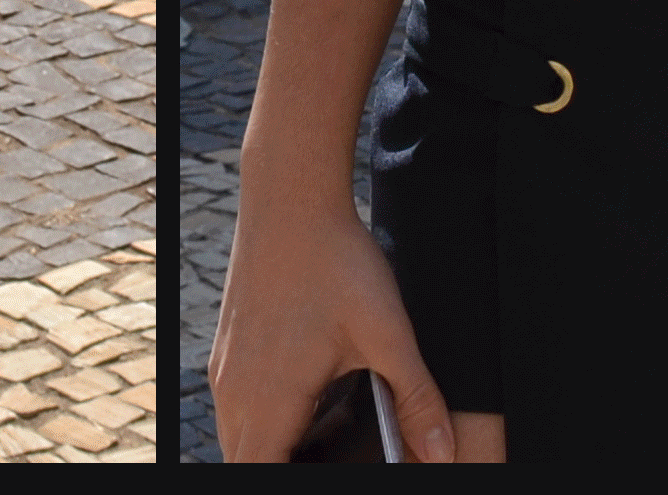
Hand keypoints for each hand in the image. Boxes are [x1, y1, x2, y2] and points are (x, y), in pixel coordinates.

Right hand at [209, 178, 456, 461]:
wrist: (291, 200)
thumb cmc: (336, 262)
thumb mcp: (388, 333)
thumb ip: (416, 398)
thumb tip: (441, 451)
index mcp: (269, 400)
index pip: (260, 474)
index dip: (291, 482)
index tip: (330, 471)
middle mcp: (235, 392)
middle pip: (245, 462)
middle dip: (287, 466)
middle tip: (334, 455)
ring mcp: (226, 370)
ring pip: (238, 437)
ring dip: (276, 445)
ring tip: (326, 431)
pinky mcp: (228, 350)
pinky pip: (238, 407)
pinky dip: (267, 419)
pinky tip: (311, 395)